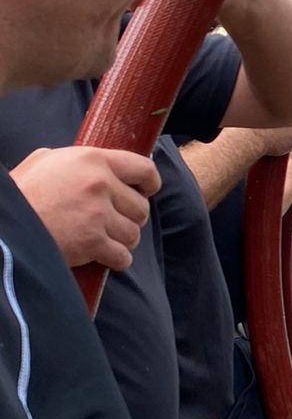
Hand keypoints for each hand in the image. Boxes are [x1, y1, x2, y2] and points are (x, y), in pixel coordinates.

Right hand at [11, 146, 160, 270]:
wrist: (6, 226)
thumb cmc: (21, 193)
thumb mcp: (44, 162)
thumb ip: (73, 161)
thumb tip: (92, 165)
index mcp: (92, 159)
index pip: (143, 168)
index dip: (150, 183)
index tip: (146, 191)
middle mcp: (100, 184)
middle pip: (141, 207)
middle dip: (130, 217)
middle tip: (113, 222)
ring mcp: (98, 214)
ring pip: (133, 233)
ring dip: (123, 240)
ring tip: (105, 239)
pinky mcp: (93, 242)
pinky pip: (123, 256)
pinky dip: (117, 260)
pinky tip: (105, 256)